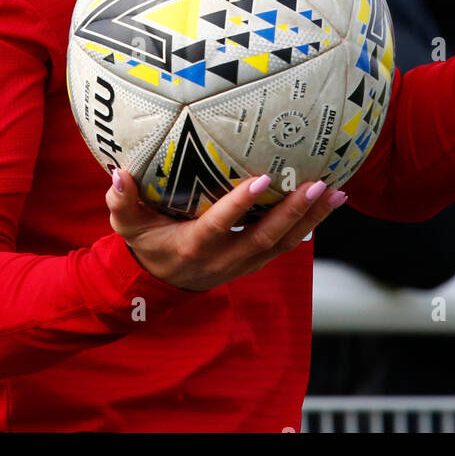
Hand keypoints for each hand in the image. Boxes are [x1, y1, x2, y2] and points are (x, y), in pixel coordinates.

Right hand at [105, 169, 346, 291]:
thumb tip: (117, 173)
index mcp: (194, 246)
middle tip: (318, 184)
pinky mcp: (255, 261)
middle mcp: (224, 259)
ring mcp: (243, 263)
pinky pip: (286, 245)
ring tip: (337, 193)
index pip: (219, 225)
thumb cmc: (144, 243)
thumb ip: (121, 200)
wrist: (159, 282)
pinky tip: (327, 205)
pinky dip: (309, 226)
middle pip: (265, 238)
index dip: (240, 205)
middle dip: (294, 212)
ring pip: (284, 244)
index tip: (263, 178)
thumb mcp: (127, 224)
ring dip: (312, 220)